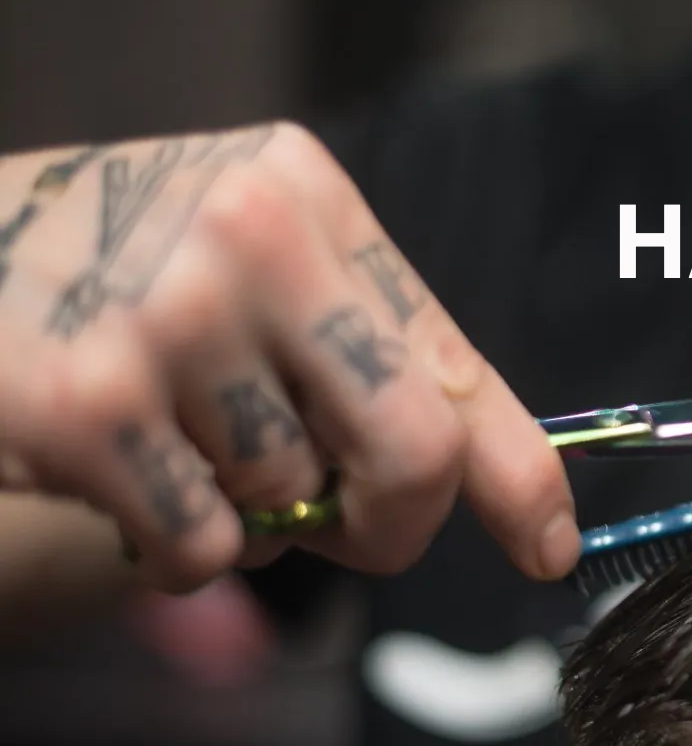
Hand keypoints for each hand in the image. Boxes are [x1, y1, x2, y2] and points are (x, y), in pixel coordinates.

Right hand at [0, 126, 577, 591]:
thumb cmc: (107, 270)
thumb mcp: (247, 260)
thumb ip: (359, 350)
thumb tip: (477, 477)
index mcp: (311, 197)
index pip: (454, 361)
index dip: (519, 473)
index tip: (549, 545)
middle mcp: (255, 236)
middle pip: (414, 452)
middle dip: (391, 527)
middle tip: (342, 531)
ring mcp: (170, 316)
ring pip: (290, 508)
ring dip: (244, 516)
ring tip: (172, 441)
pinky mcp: (87, 402)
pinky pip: (200, 549)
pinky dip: (171, 546)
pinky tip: (117, 470)